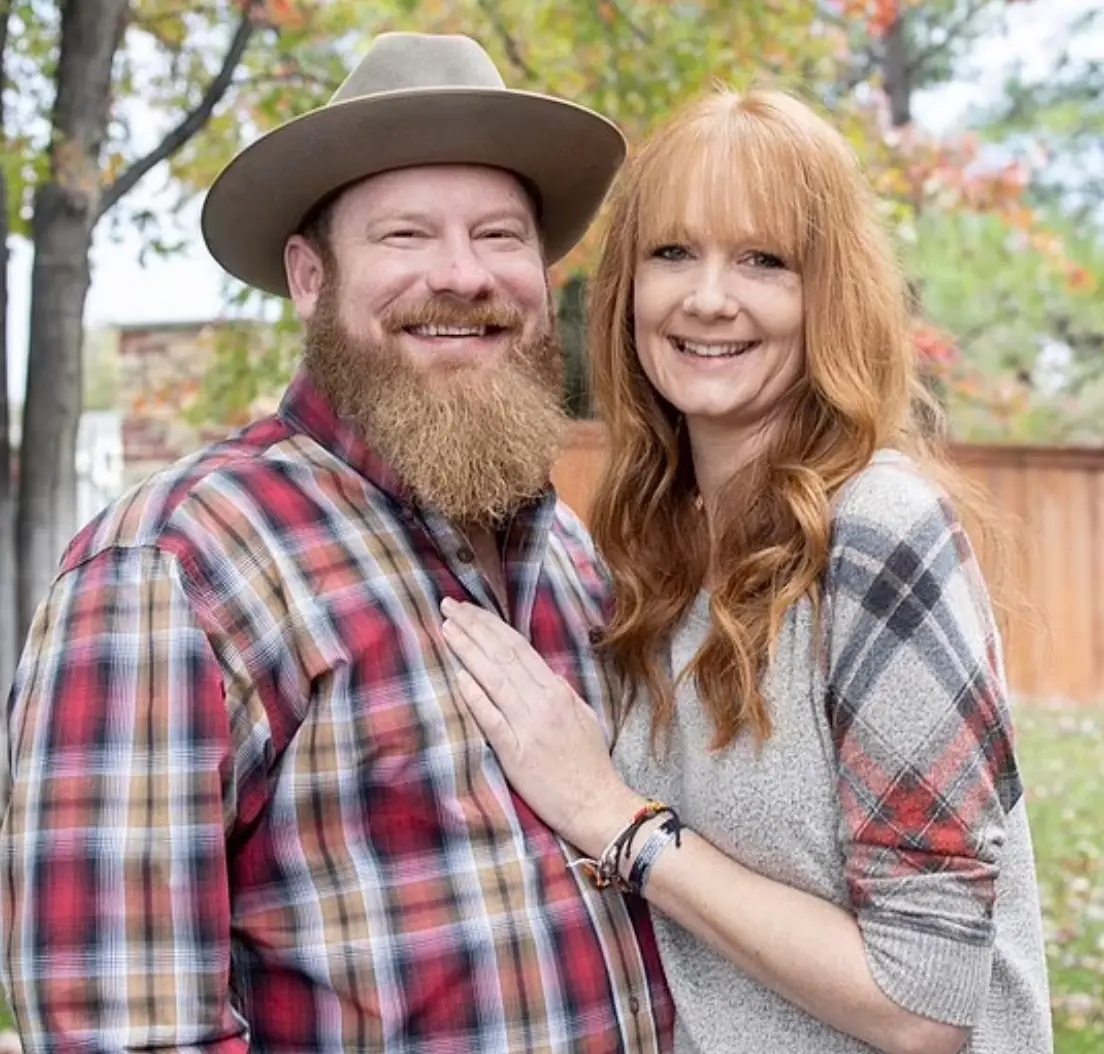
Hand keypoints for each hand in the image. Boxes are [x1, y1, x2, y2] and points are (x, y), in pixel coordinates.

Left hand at [440, 598, 643, 854]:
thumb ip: (562, 692)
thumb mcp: (584, 717)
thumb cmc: (590, 764)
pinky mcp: (515, 752)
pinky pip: (491, 718)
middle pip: (502, 654)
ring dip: (468, 650)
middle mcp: (541, 702)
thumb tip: (544, 672)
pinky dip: (475, 695)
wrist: (597, 804)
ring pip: (493, 678)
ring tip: (446, 628)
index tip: (469, 609)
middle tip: (448, 605)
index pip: (518, 647)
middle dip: (473, 627)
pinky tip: (458, 675)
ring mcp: (527, 726)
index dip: (491, 625)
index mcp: (557, 691)